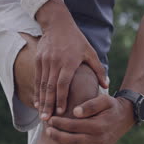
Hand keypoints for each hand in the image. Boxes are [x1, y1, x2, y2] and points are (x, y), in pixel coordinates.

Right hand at [34, 0, 108, 120]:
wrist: (57, 24)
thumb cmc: (76, 39)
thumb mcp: (90, 52)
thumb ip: (98, 69)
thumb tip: (106, 85)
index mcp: (68, 62)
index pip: (62, 84)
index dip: (61, 98)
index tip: (61, 111)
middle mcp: (55, 63)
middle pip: (49, 88)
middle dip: (48, 105)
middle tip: (47, 119)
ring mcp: (45, 61)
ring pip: (41, 85)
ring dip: (41, 101)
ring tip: (42, 115)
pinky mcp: (38, 60)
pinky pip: (37, 79)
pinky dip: (37, 92)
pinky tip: (38, 103)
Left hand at [46, 94, 135, 143]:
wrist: (125, 117)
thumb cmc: (111, 106)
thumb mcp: (105, 100)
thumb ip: (90, 105)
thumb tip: (75, 111)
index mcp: (97, 125)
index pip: (75, 125)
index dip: (61, 123)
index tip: (51, 119)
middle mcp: (98, 139)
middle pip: (74, 140)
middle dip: (58, 136)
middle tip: (47, 131)